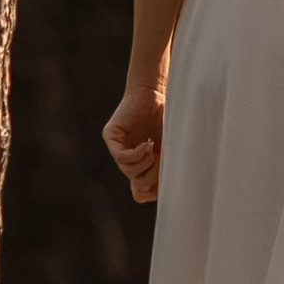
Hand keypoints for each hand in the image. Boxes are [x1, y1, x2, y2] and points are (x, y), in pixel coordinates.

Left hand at [101, 80, 165, 203]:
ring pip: (129, 172)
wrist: (157, 90)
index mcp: (143, 164)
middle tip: (161, 161)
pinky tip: (147, 145)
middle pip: (137, 186)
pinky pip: (121, 157)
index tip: (166, 180)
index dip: (154, 192)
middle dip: (152, 178)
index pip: (141, 193)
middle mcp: (129, 159)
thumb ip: (169, 167)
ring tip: (154, 149)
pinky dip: (136, 155)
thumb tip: (170, 192)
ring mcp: (118, 148)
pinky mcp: (111, 136)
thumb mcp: (172, 147)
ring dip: (145, 164)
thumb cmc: (169, 116)